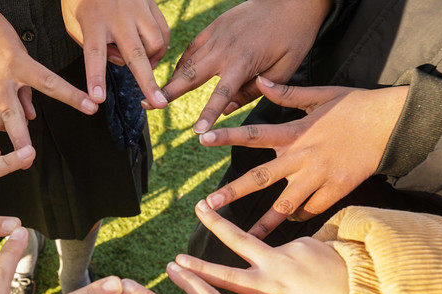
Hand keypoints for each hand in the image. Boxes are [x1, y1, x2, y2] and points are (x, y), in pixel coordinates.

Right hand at [0, 0, 97, 154]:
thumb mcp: (15, 47)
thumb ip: (25, 84)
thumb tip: (31, 115)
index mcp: (17, 63)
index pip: (50, 83)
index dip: (72, 96)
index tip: (91, 107)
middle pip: (13, 115)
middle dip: (22, 140)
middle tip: (31, 158)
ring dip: (8, 132)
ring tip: (16, 135)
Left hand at [61, 0, 169, 106]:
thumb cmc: (82, 0)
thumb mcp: (74, 23)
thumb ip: (93, 47)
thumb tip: (122, 62)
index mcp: (93, 23)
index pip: (94, 55)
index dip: (96, 78)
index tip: (97, 99)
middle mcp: (118, 18)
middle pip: (135, 54)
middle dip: (147, 82)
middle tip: (158, 103)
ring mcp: (137, 10)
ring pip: (155, 43)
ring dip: (152, 60)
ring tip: (144, 67)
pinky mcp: (151, 4)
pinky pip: (163, 31)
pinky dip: (161, 46)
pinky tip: (152, 51)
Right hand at [154, 0, 331, 132]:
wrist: (292, 0)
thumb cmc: (293, 36)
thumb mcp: (284, 69)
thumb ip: (254, 91)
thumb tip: (226, 110)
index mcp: (244, 62)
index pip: (221, 95)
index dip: (209, 115)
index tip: (197, 132)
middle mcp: (224, 49)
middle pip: (190, 75)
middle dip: (168, 92)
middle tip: (148, 105)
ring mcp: (216, 36)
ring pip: (187, 61)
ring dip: (170, 80)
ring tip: (153, 95)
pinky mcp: (214, 27)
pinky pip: (192, 48)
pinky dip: (181, 62)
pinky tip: (174, 75)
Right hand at [177, 199, 348, 293]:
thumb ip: (266, 293)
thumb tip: (255, 283)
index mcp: (268, 288)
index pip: (225, 277)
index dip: (199, 270)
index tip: (178, 262)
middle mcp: (277, 264)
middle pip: (239, 238)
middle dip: (217, 222)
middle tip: (199, 205)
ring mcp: (294, 248)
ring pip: (277, 252)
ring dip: (285, 266)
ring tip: (311, 285)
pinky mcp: (311, 240)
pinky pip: (298, 250)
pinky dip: (304, 262)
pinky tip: (321, 274)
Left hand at [201, 78, 408, 238]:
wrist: (394, 123)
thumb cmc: (355, 106)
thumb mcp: (320, 95)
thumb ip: (286, 94)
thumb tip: (261, 81)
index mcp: (295, 133)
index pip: (253, 134)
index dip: (227, 136)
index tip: (202, 139)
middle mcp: (302, 157)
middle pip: (260, 178)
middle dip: (232, 193)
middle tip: (208, 206)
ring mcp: (319, 176)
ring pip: (285, 204)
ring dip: (265, 222)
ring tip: (246, 237)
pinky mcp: (337, 190)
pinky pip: (313, 210)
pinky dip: (301, 217)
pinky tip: (290, 224)